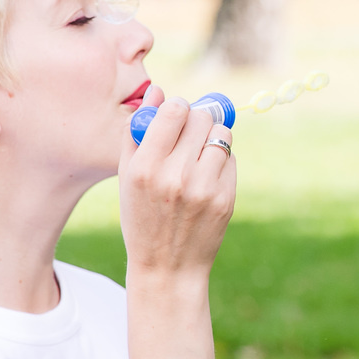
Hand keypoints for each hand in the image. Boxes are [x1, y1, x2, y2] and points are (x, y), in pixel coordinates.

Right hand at [118, 85, 235, 282]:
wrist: (167, 266)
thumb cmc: (141, 216)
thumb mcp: (127, 177)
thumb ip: (137, 131)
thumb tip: (158, 91)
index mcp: (145, 168)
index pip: (175, 111)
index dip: (177, 108)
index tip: (175, 116)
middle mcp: (176, 176)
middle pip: (201, 117)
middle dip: (195, 120)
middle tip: (187, 137)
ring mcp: (204, 188)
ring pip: (222, 134)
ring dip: (211, 137)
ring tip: (197, 155)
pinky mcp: (226, 198)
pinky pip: (231, 158)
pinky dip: (221, 160)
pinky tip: (206, 177)